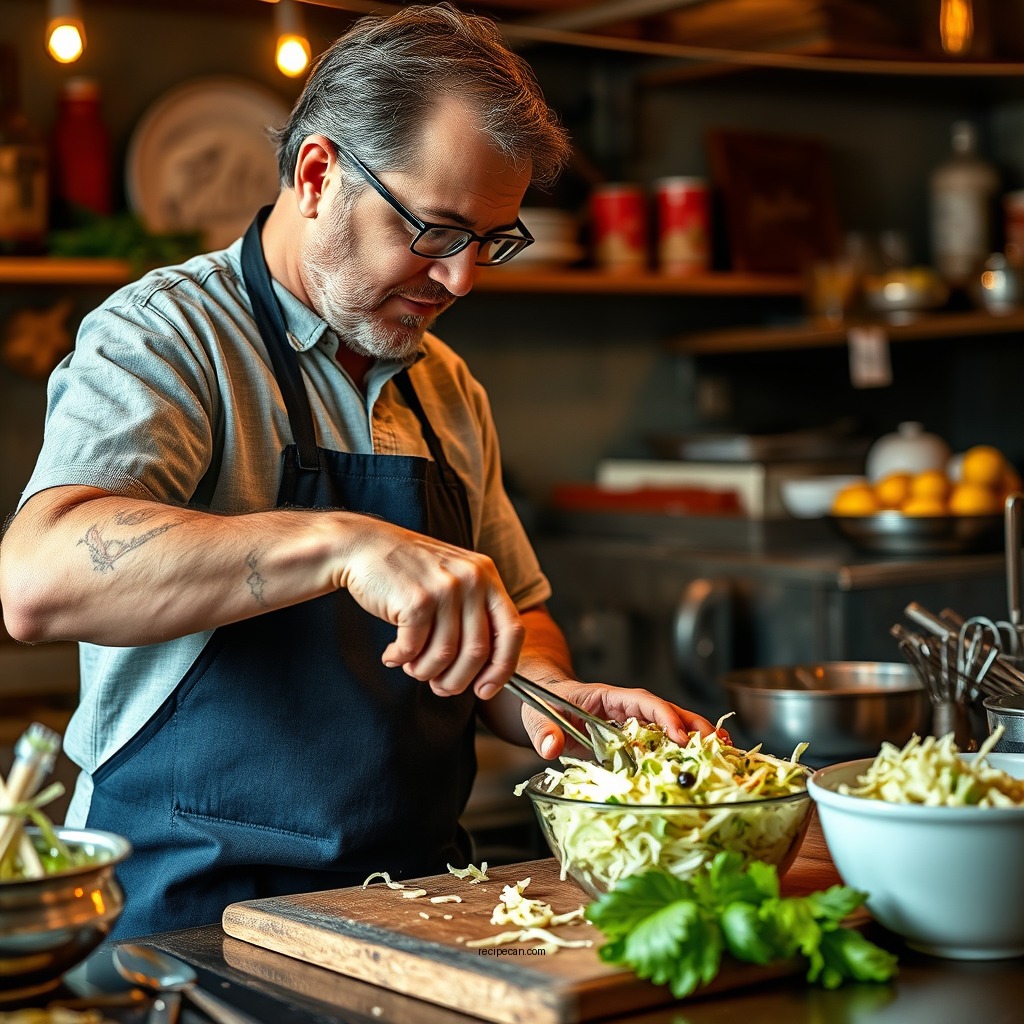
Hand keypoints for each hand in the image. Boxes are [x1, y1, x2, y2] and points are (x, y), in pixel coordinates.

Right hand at [335, 516, 524, 697]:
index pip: (512, 631)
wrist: (363, 545)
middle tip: (439, 687)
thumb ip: (472, 613)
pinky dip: (401, 659)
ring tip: (411, 666)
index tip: (485, 689)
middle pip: (478, 651)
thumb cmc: (407, 570)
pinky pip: (414, 649)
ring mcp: (445, 588)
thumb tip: (482, 671)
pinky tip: (392, 655)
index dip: (502, 668)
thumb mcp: (453, 578)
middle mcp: (472, 579)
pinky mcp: (417, 600)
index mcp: (487, 575)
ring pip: (445, 655)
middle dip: (457, 680)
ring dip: (425, 671)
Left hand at [518, 680, 727, 760]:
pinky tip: (699, 761)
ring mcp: (629, 722)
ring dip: (695, 735)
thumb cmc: (542, 704)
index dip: (663, 716)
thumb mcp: (537, 717)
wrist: (542, 703)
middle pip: (665, 711)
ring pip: (668, 725)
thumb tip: (551, 747)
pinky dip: (680, 750)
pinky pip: (658, 742)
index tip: (679, 735)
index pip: (642, 702)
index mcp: (606, 697)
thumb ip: (544, 732)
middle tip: (719, 741)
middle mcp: (624, 707)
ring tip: (723, 749)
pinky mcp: (629, 738)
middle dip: (693, 723)